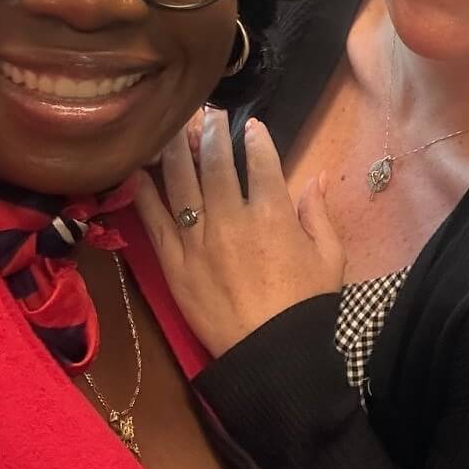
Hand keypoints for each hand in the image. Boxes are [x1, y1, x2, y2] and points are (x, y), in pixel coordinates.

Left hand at [135, 109, 344, 356]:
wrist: (269, 354)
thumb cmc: (305, 305)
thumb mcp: (330, 257)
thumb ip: (320, 213)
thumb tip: (317, 178)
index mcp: (272, 215)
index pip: (261, 162)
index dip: (256, 138)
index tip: (251, 125)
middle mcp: (231, 219)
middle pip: (216, 163)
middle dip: (211, 132)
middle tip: (207, 114)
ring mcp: (197, 240)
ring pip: (181, 183)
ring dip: (176, 150)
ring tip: (174, 128)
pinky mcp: (174, 263)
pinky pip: (154, 221)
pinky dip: (144, 194)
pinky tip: (139, 172)